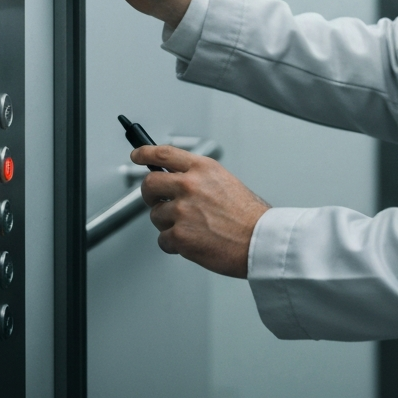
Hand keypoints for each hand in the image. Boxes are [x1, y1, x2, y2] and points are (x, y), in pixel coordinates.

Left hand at [135, 145, 270, 277]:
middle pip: (149, 183)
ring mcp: (183, 210)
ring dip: (167, 223)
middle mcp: (190, 185)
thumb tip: (175, 181)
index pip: (164, 153)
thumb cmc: (249, 215)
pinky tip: (192, 242)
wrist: (260, 240)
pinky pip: (163, 240)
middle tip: (157, 201)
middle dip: (150, 195)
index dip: (145, 153)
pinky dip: (174, 244)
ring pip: (155, 215)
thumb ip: (198, 178)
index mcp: (203, 168)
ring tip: (191, 228)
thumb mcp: (225, 181)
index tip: (137, 154)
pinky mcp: (179, 235)